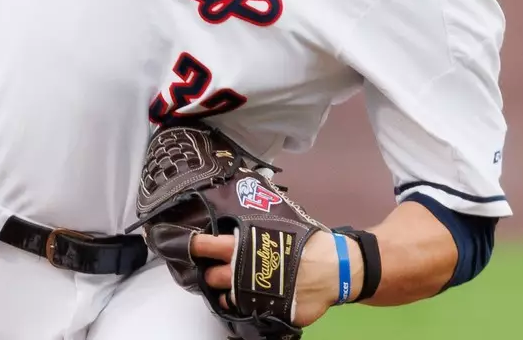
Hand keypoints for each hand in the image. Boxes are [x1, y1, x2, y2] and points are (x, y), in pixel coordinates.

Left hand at [190, 230, 362, 326]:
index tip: (187, 245)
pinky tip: (252, 299)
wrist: (335, 269)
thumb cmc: (306, 242)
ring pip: (226, 298)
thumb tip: (239, 210)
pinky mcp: (267, 312)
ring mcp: (254, 295)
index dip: (194, 246)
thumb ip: (254, 227)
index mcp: (242, 247)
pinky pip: (248, 311)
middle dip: (211, 273)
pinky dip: (246, 307)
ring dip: (226, 293)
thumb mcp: (278, 226)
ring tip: (233, 288)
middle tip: (218, 269)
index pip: (206, 246)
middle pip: (211, 277)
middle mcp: (242, 273)